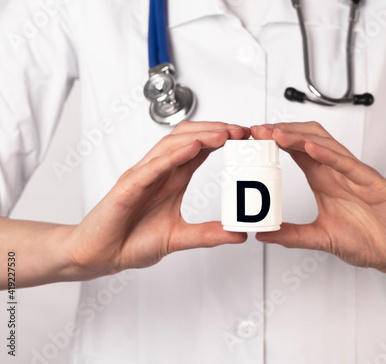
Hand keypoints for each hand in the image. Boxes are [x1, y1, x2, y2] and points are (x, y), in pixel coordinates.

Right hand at [66, 121, 249, 279]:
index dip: (222, 140)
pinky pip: (151, 167)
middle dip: (215, 131)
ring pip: (171, 145)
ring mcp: (142, 176)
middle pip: (188, 138)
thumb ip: (209, 234)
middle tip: (240, 131)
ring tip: (223, 134)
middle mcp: (159, 172)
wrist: (101, 255)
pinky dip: (172, 156)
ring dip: (199, 137)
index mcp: (172, 179)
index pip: (199, 149)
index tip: (244, 138)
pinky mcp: (128, 187)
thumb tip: (239, 234)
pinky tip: (191, 149)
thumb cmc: (132, 241)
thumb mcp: (180, 237)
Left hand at [251, 122, 385, 275]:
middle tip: (258, 130)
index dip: (276, 142)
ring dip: (299, 137)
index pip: (297, 152)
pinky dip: (329, 154)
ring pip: (327, 145)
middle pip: (308, 139)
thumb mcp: (321, 237)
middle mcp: (338, 172)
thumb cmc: (368, 241)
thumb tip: (264, 234)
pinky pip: (349, 164)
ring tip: (276, 134)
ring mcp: (356, 175)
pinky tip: (310, 149)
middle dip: (283, 132)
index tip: (254, 138)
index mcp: (325, 180)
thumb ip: (293, 235)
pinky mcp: (373, 183)